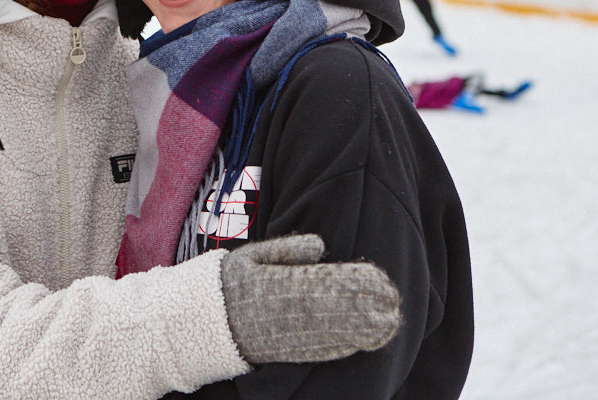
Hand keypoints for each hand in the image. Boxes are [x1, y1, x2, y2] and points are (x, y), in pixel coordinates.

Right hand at [220, 234, 400, 363]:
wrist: (205, 324)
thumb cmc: (230, 283)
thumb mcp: (251, 257)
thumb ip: (286, 250)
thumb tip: (320, 244)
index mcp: (278, 286)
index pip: (325, 283)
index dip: (354, 281)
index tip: (378, 276)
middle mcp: (288, 315)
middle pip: (336, 310)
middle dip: (367, 305)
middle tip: (393, 299)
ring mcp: (290, 337)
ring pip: (335, 333)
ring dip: (365, 328)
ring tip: (390, 319)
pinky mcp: (291, 354)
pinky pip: (324, 351)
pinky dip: (348, 345)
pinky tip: (368, 340)